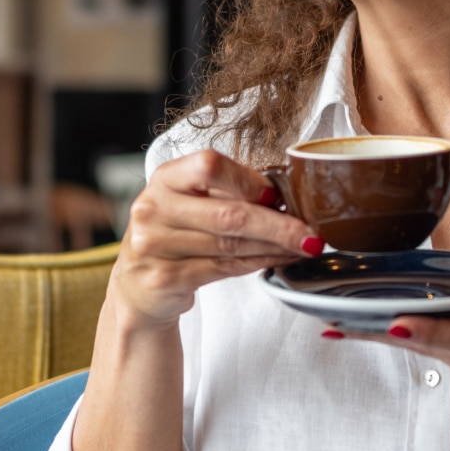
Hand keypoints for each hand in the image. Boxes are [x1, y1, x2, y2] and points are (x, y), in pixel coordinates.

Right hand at [111, 150, 324, 328]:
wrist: (138, 283)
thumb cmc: (174, 234)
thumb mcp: (189, 202)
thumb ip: (226, 193)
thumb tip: (285, 195)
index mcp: (165, 178)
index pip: (210, 166)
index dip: (250, 181)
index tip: (279, 196)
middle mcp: (154, 209)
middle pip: (228, 214)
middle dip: (278, 225)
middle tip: (311, 233)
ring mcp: (155, 246)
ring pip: (231, 245)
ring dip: (274, 247)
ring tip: (303, 247)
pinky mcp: (165, 278)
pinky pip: (224, 269)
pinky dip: (257, 264)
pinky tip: (278, 260)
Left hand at [350, 202, 449, 399]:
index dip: (426, 332)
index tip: (391, 324)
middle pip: (433, 349)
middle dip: (383, 334)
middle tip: (335, 323)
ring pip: (436, 357)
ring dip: (398, 338)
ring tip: (347, 322)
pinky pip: (449, 361)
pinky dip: (426, 343)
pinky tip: (395, 327)